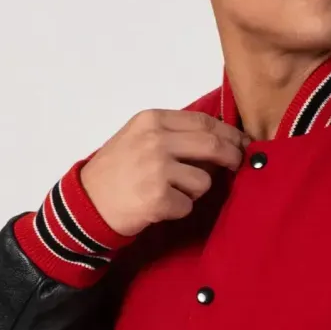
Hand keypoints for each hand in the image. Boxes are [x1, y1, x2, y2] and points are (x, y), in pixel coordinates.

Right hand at [79, 109, 250, 236]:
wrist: (87, 202)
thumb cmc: (116, 171)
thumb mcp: (139, 137)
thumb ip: (174, 134)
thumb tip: (221, 140)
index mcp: (152, 120)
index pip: (204, 122)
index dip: (229, 134)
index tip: (243, 143)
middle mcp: (155, 140)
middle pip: (213, 146)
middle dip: (232, 157)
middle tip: (238, 166)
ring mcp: (157, 169)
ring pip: (204, 181)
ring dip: (195, 191)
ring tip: (171, 191)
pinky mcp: (158, 198)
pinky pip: (189, 205)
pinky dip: (179, 209)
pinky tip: (160, 206)